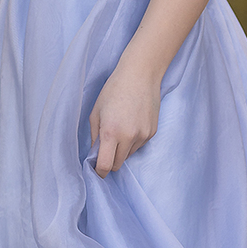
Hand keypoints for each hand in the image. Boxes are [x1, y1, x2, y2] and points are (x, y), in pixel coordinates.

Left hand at [88, 61, 159, 177]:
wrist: (140, 75)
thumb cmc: (114, 90)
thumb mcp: (96, 112)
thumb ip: (94, 136)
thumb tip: (96, 153)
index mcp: (111, 132)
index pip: (105, 165)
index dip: (100, 172)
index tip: (97, 171)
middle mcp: (129, 137)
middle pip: (117, 164)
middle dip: (109, 161)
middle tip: (105, 149)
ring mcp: (143, 136)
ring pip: (128, 155)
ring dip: (121, 150)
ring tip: (119, 130)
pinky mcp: (152, 132)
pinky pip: (139, 146)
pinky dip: (132, 142)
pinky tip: (130, 124)